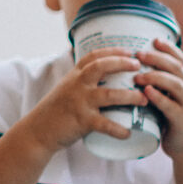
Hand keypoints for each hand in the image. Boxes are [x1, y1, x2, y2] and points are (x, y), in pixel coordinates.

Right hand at [26, 47, 145, 152]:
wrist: (37, 131)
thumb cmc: (55, 111)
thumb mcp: (66, 88)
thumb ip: (82, 81)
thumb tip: (104, 75)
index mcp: (74, 76)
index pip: (93, 56)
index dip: (113, 51)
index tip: (130, 51)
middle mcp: (77, 85)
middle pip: (101, 67)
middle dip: (122, 64)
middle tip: (139, 67)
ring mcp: (80, 102)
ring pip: (109, 95)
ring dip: (130, 96)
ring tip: (144, 99)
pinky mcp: (82, 121)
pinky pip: (105, 124)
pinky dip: (118, 129)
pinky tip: (129, 132)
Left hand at [130, 40, 182, 159]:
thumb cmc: (171, 119)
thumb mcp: (168, 97)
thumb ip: (158, 83)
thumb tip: (135, 66)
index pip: (180, 59)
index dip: (169, 48)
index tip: (154, 40)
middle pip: (177, 68)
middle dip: (158, 58)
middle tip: (140, 54)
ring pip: (176, 84)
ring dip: (157, 77)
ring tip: (139, 75)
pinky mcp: (182, 120)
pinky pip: (171, 106)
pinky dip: (159, 98)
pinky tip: (147, 92)